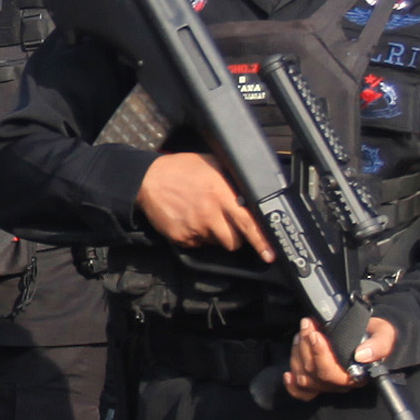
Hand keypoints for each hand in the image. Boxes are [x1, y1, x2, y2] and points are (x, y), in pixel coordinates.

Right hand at [132, 151, 269, 259]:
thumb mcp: (213, 165)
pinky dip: (197, 236)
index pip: (248, 223)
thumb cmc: (183, 169)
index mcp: (220, 194)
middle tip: (227, 223)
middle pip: (234, 242)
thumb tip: (253, 194)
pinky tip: (190, 219)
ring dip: (215, 235)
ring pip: (216, 243)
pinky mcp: (180, 238)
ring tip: (204, 216)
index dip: (261, 241)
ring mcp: (194, 228)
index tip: (270, 254)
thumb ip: (233, 181)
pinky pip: (198, 245)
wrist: (148, 180)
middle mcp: (208, 214)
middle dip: (236, 237)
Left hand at [281, 313, 400, 400]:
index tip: (316, 334)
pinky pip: (302, 393)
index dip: (319, 354)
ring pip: (304, 378)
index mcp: (356, 376)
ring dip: (298, 353)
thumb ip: (378, 345)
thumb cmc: (377, 336)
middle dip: (306, 346)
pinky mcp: (317, 382)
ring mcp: (327, 385)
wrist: (373, 336)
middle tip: (307, 324)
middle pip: (314, 374)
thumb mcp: (384, 335)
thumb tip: (361, 355)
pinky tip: (287, 374)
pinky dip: (291, 386)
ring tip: (302, 332)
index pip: (331, 373)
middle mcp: (340, 384)